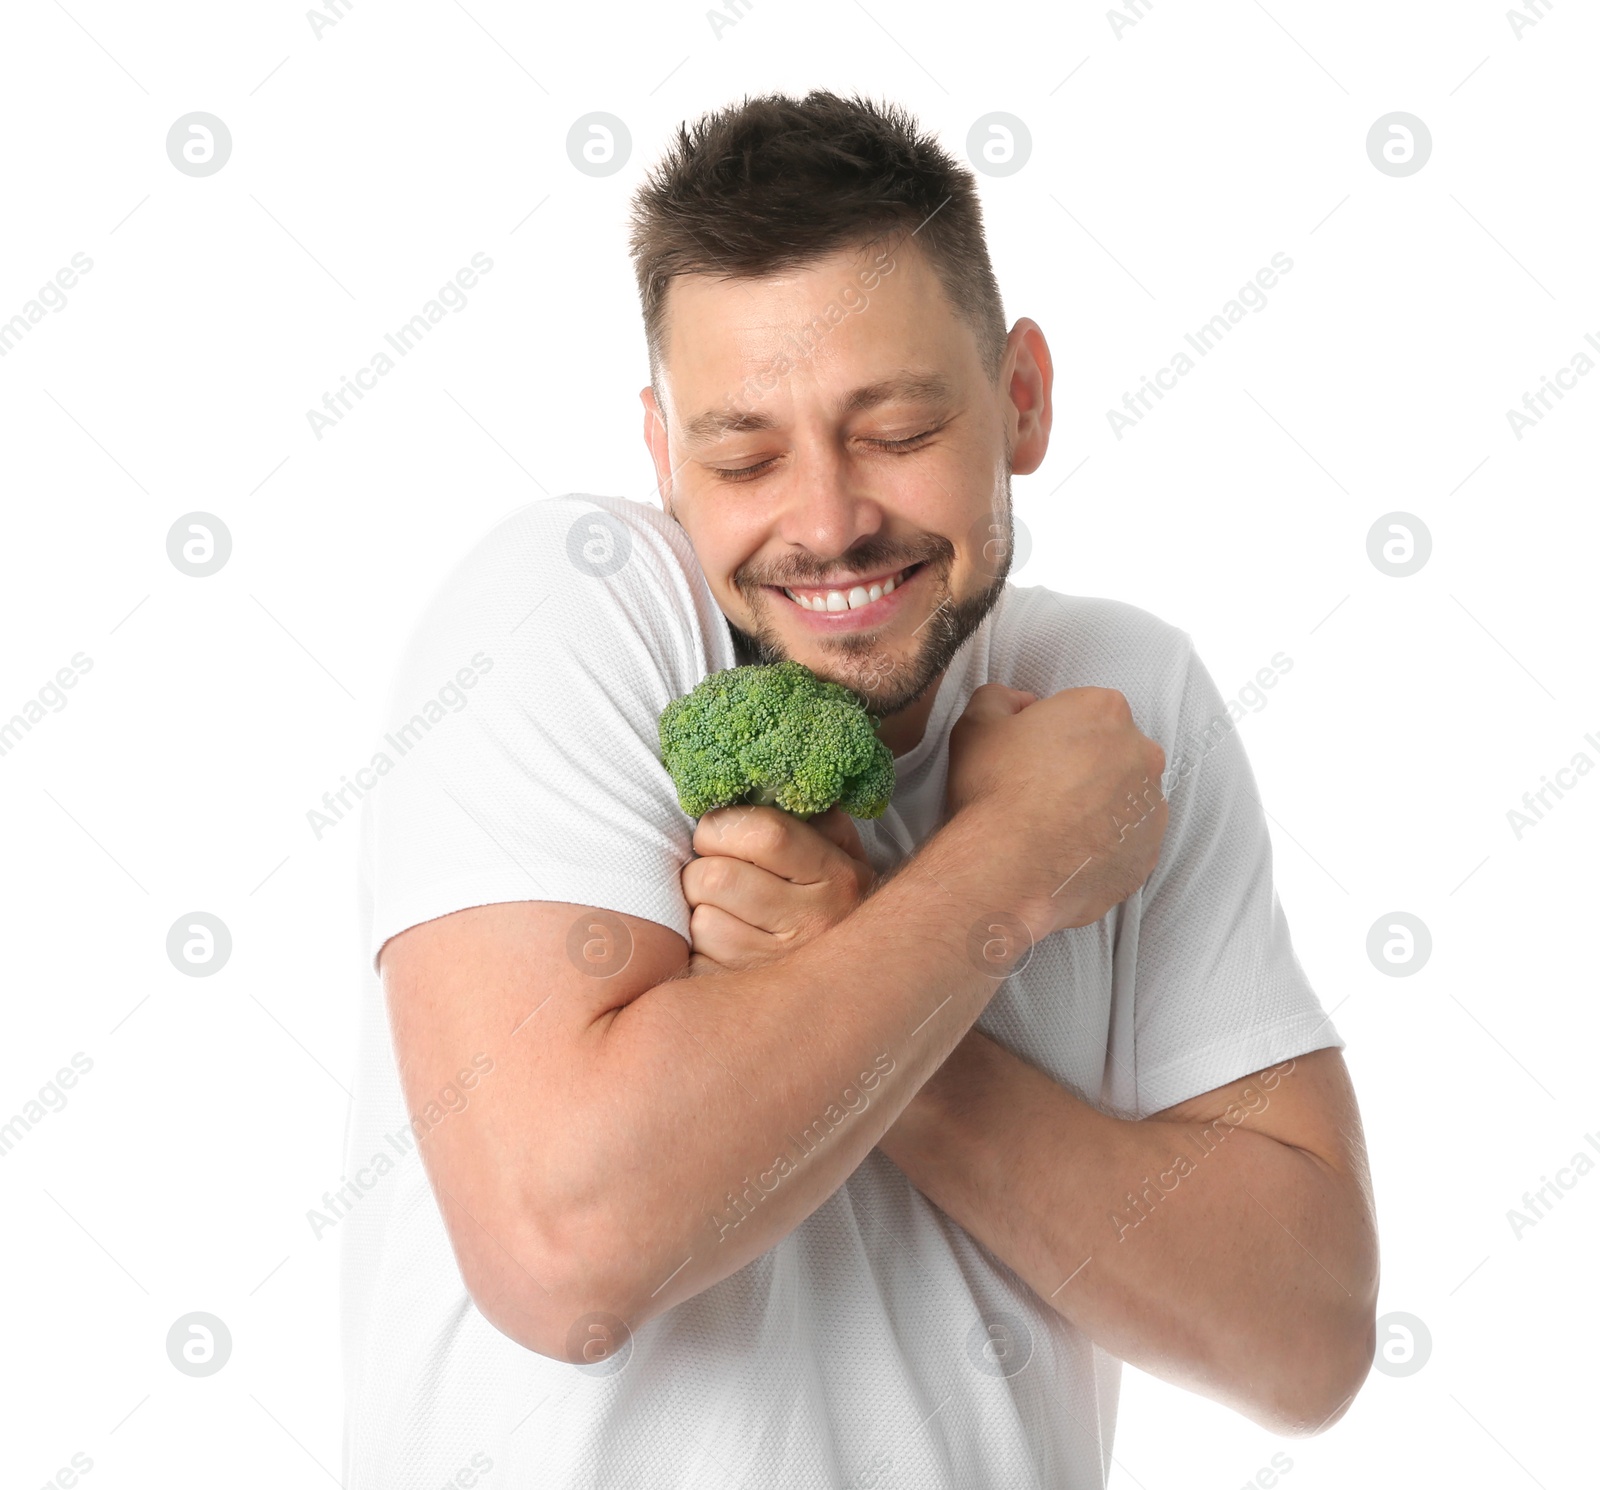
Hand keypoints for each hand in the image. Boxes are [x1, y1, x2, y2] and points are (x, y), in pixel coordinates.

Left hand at [681, 803, 876, 973]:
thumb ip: (805, 813)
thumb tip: (753, 786)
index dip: (723, 826)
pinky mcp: (749, 996)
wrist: (861, 972)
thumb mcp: (838, 846)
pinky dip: (697, 947)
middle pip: (718, 878)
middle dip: (701, 868)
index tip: (714, 830)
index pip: (765, 834)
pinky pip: (696, 961)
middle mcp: (813, 922)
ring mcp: (781, 966)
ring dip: (698, 909)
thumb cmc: (834, 893)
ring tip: (720, 906)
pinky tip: (721, 940)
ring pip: (702, 922)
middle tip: (711, 868)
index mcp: (836, 875)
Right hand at [944, 683, 1168, 936]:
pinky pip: (1127, 843)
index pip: (1084, 711)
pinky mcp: (1147, 854)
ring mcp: (1151, 807)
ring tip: (1054, 828)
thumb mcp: (976, 724)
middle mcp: (1141, 753)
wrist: (1008, 869)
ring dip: (1098, 806)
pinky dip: (1104, 846)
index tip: (1031, 754)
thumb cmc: (995, 792)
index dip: (1053, 731)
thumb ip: (1000, 698)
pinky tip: (1068, 854)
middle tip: (1042, 791)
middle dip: (1085, 766)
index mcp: (1104, 710)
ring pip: (1124, 799)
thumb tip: (1019, 703)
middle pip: (1113, 751)